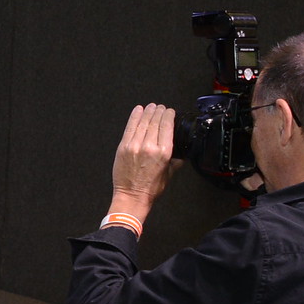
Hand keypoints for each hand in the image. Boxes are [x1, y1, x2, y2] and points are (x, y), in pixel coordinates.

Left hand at [108, 104, 178, 219]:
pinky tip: (138, 110)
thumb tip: (181, 153)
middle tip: (160, 107)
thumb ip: (176, 161)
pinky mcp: (123, 147)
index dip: (168, 115)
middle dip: (158, 111)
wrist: (132, 196)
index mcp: (164, 152)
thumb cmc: (150, 188)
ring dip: (148, 112)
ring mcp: (135, 145)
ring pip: (143, 122)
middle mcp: (149, 147)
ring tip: (151, 106)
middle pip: (155, 121)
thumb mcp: (169, 174)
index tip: (170, 111)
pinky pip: (130, 127)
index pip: (167, 126)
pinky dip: (134, 117)